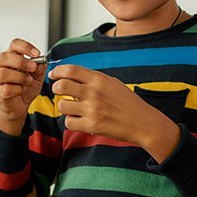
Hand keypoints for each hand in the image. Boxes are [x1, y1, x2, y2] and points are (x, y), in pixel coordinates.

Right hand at [0, 39, 47, 135]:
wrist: (21, 105)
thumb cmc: (26, 88)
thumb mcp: (38, 77)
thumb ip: (40, 68)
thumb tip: (40, 61)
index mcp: (11, 58)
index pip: (14, 44)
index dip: (25, 47)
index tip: (36, 54)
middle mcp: (1, 66)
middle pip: (4, 56)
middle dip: (21, 62)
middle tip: (32, 68)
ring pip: (3, 73)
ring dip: (20, 77)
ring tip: (28, 81)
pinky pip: (6, 88)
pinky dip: (17, 89)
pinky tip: (21, 90)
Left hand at [48, 65, 180, 161]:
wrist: (142, 122)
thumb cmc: (127, 102)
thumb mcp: (112, 82)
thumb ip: (92, 78)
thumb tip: (70, 74)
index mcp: (99, 79)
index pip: (70, 70)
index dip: (58, 71)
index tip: (54, 75)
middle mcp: (94, 93)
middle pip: (61, 86)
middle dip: (56, 88)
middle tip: (59, 91)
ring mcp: (92, 110)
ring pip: (62, 105)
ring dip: (64, 106)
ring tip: (73, 107)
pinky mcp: (91, 126)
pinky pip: (68, 122)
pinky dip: (71, 121)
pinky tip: (79, 119)